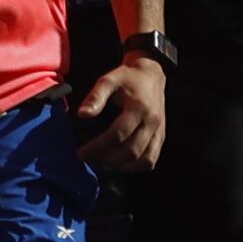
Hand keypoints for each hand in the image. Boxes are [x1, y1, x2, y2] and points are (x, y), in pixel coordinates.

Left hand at [77, 53, 169, 172]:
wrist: (151, 74)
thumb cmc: (126, 78)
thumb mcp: (108, 80)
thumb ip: (95, 97)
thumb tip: (82, 115)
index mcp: (139, 107)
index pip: (118, 134)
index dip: (98, 147)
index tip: (81, 153)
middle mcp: (153, 122)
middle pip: (131, 150)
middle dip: (106, 159)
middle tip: (88, 159)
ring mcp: (160, 131)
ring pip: (144, 159)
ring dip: (121, 166)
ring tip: (101, 163)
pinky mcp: (162, 137)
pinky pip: (152, 159)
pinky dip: (136, 166)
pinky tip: (119, 163)